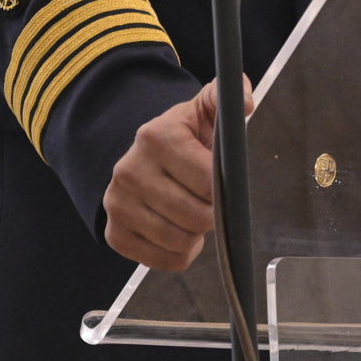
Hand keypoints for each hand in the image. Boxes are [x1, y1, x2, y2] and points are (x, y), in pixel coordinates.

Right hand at [101, 77, 255, 271]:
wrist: (140, 159)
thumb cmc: (181, 138)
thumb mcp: (201, 111)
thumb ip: (224, 98)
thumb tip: (246, 100)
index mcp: (155, 138)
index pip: (208, 181)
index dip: (224, 189)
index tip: (220, 182)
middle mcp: (130, 171)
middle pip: (196, 217)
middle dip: (212, 214)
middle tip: (208, 202)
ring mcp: (118, 205)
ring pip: (181, 242)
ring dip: (196, 236)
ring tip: (192, 215)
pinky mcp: (114, 234)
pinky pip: (164, 261)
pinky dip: (179, 254)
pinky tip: (176, 231)